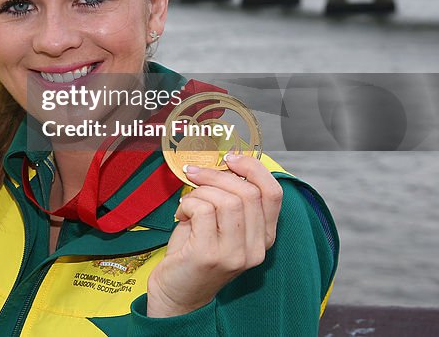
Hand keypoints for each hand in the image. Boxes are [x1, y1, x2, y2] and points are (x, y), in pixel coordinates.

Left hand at [145, 154, 283, 317]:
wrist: (177, 292)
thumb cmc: (194, 252)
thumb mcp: (220, 224)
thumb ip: (228, 199)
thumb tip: (221, 164)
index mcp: (264, 237)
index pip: (273, 193)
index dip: (253, 168)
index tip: (229, 158)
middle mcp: (256, 248)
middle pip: (247, 192)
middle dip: (216, 175)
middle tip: (195, 175)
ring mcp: (236, 254)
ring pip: (226, 200)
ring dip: (200, 192)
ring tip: (188, 204)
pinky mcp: (211, 255)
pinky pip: (203, 210)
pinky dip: (187, 204)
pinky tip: (181, 215)